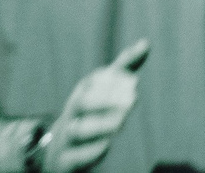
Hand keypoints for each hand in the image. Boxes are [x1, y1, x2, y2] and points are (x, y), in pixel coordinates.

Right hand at [44, 39, 149, 171]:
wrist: (59, 151)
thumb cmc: (89, 114)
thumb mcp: (104, 90)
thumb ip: (125, 68)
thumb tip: (146, 43)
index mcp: (82, 93)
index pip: (94, 81)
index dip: (112, 80)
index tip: (134, 80)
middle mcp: (72, 113)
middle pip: (82, 101)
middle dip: (106, 99)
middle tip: (132, 100)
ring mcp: (67, 137)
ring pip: (77, 129)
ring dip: (101, 124)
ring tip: (121, 123)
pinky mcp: (67, 161)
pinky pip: (74, 157)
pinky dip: (90, 151)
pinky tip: (106, 145)